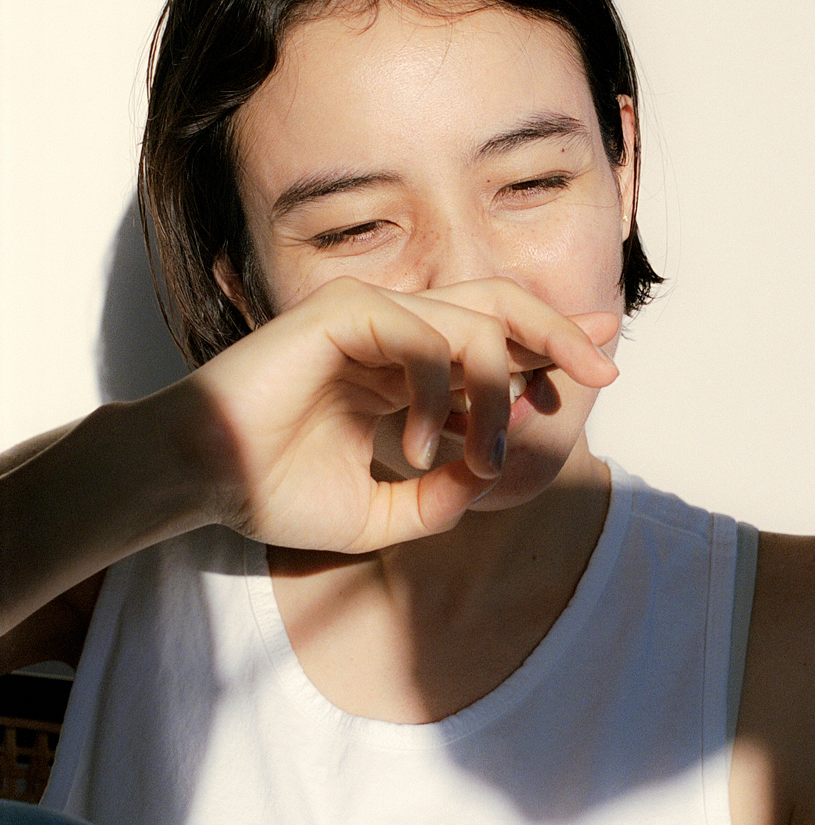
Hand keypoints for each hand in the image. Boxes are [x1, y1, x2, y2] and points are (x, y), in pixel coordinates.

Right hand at [176, 276, 619, 552]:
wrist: (200, 482)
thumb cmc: (276, 491)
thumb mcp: (383, 514)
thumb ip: (440, 499)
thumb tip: (487, 479)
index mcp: (405, 366)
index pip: (493, 341)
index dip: (550, 345)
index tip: (601, 363)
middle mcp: (394, 331)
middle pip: (498, 309)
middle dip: (558, 331)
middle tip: (603, 366)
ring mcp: (369, 315)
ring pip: (472, 322)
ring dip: (498, 388)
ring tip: (489, 454)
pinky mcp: (342, 311)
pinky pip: (421, 335)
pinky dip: (436, 389)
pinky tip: (420, 444)